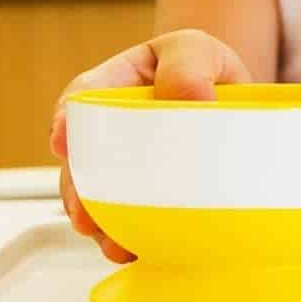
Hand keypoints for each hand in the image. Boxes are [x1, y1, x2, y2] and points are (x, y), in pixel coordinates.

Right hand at [49, 29, 251, 262]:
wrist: (236, 103)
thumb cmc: (205, 69)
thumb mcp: (197, 51)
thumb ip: (187, 66)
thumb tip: (190, 98)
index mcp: (116, 84)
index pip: (82, 98)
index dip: (67, 121)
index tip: (64, 143)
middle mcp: (111, 129)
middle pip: (81, 161)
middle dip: (78, 191)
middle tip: (87, 215)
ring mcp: (125, 164)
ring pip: (98, 197)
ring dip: (101, 224)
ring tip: (113, 243)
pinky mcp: (146, 192)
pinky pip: (127, 218)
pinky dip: (128, 236)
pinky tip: (137, 250)